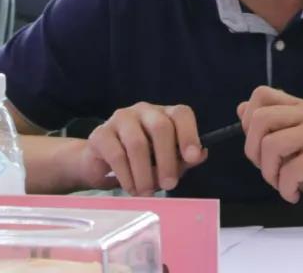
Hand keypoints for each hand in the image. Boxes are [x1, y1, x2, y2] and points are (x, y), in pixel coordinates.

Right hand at [78, 103, 207, 195]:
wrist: (101, 165)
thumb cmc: (141, 162)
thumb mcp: (165, 162)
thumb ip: (183, 159)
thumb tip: (200, 155)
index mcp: (165, 115)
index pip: (181, 114)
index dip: (189, 135)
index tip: (193, 158)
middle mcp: (144, 111)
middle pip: (161, 127)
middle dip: (167, 159)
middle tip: (169, 185)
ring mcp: (121, 119)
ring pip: (137, 143)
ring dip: (144, 173)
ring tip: (146, 192)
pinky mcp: (101, 134)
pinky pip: (116, 154)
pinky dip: (127, 176)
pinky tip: (131, 188)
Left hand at [238, 86, 302, 213]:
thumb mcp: (289, 145)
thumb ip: (268, 128)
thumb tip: (242, 108)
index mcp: (299, 108)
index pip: (261, 94)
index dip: (249, 120)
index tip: (259, 144)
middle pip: (260, 118)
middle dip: (253, 151)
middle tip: (268, 169)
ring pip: (271, 145)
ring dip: (269, 174)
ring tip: (282, 183)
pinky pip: (289, 171)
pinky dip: (285, 189)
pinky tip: (294, 194)